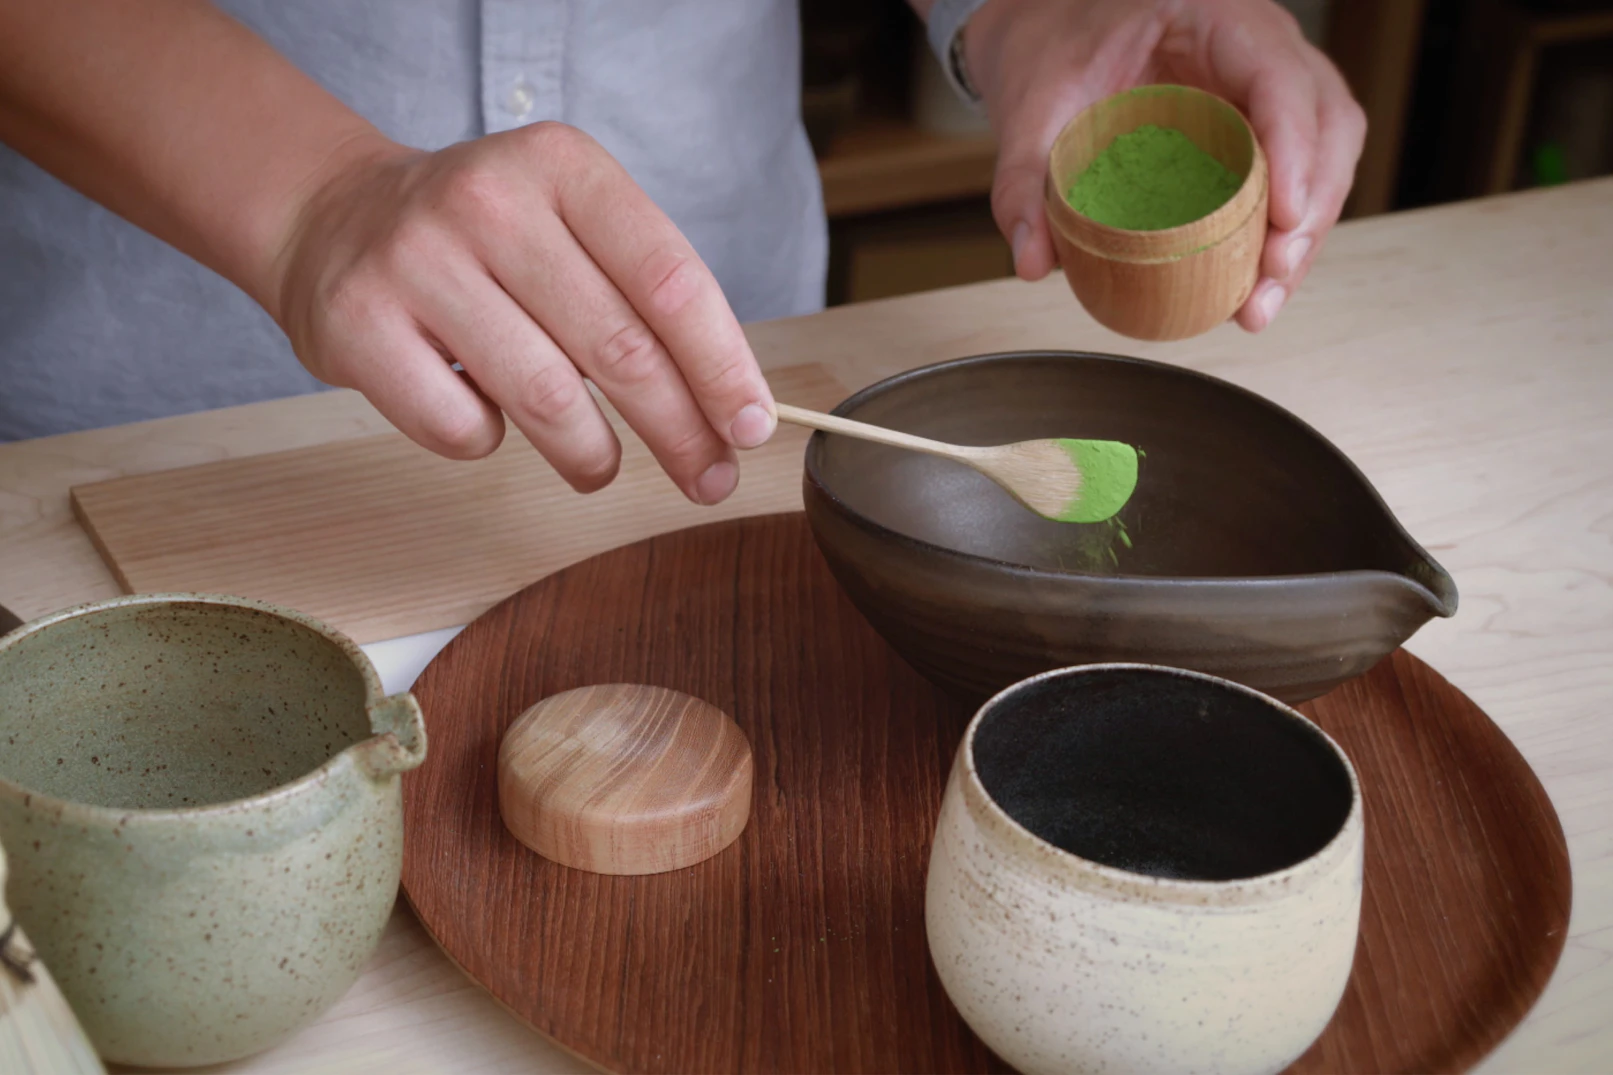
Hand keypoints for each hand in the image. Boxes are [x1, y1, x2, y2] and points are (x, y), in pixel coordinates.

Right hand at [271, 123, 776, 502]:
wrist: (332, 217)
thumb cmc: (483, 240)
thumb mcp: (568, 223)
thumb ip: (643, 295)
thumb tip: (732, 410)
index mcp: (562, 165)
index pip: (670, 280)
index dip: (723, 367)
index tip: (753, 427)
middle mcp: (490, 201)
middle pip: (620, 348)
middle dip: (682, 431)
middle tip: (709, 479)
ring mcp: (416, 261)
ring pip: (548, 400)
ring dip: (593, 456)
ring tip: (600, 465)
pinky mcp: (358, 325)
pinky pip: (463, 429)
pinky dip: (490, 443)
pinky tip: (486, 417)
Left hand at [963, 0, 1366, 329]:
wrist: (1045, 33)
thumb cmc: (1052, 47)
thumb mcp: (1028, 106)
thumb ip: (1023, 182)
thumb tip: (1031, 262)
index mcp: (1217, 18)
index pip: (1282, 77)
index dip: (1297, 148)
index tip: (1284, 216)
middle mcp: (1259, 48)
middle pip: (1326, 124)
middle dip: (1311, 210)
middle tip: (1269, 280)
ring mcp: (1266, 87)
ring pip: (1325, 157)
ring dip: (1304, 235)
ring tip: (1259, 303)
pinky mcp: (1257, 128)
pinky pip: (1294, 178)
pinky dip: (1281, 235)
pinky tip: (1253, 287)